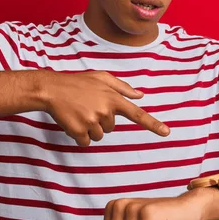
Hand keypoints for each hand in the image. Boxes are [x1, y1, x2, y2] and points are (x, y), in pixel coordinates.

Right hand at [42, 71, 169, 145]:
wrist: (52, 89)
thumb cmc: (77, 82)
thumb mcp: (101, 77)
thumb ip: (122, 87)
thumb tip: (141, 95)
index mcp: (113, 98)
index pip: (138, 114)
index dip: (153, 124)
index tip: (167, 133)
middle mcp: (105, 111)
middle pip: (111, 127)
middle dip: (101, 120)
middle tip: (87, 106)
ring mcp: (92, 121)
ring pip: (99, 135)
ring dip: (89, 128)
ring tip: (79, 112)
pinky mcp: (79, 131)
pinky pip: (85, 142)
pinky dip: (79, 135)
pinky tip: (72, 121)